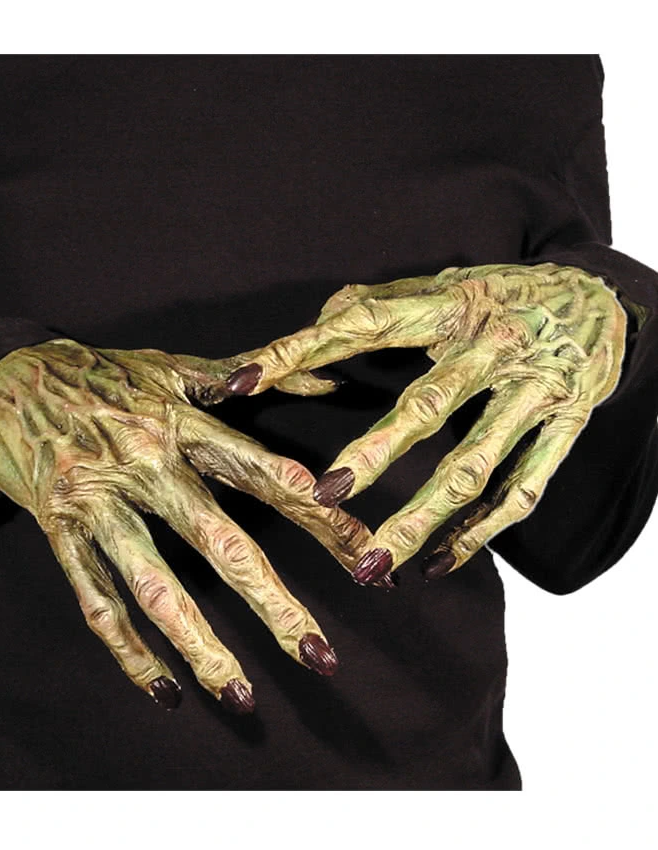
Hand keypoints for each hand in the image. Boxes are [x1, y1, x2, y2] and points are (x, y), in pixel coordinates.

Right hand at [0, 338, 370, 712]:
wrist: (4, 379)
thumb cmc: (102, 373)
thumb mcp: (175, 364)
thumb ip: (253, 374)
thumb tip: (332, 377)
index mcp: (181, 422)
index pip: (263, 474)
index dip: (318, 514)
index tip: (365, 555)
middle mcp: (144, 464)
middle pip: (217, 540)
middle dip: (272, 601)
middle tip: (319, 655)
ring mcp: (98, 502)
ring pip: (153, 584)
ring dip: (200, 644)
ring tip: (241, 695)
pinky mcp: (58, 531)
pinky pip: (94, 600)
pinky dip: (128, 650)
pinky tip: (165, 689)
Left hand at [216, 263, 627, 584]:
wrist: (605, 297)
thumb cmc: (506, 294)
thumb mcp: (448, 285)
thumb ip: (386, 300)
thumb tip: (324, 313)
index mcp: (453, 307)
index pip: (365, 324)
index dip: (301, 350)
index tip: (244, 381)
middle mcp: (495, 348)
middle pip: (430, 406)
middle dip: (375, 455)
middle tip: (324, 496)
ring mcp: (535, 392)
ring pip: (475, 466)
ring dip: (422, 519)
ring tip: (372, 565)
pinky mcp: (568, 426)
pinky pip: (525, 491)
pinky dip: (481, 533)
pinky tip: (437, 563)